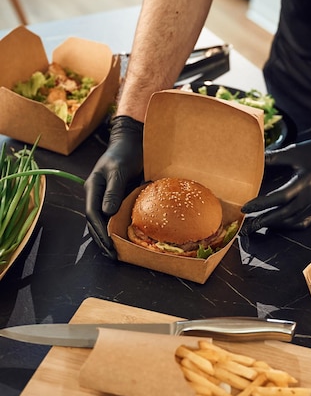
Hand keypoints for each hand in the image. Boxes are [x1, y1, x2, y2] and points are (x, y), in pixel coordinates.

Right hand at [85, 116, 143, 257]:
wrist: (132, 141)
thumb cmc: (125, 153)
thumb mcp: (118, 170)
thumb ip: (113, 190)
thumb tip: (107, 213)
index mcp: (93, 187)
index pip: (92, 213)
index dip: (99, 231)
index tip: (108, 244)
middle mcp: (97, 194)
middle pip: (94, 221)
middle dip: (101, 239)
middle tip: (112, 255)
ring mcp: (106, 196)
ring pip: (103, 220)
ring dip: (107, 236)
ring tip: (116, 252)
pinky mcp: (117, 196)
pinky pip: (114, 215)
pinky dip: (117, 227)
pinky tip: (123, 237)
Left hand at [241, 126, 310, 233]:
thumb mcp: (295, 151)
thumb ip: (273, 157)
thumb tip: (253, 159)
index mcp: (305, 183)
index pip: (279, 198)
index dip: (261, 205)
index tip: (245, 209)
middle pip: (283, 215)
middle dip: (263, 221)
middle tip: (246, 228)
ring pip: (292, 221)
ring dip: (274, 225)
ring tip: (258, 226)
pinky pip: (302, 222)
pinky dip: (289, 225)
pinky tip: (277, 224)